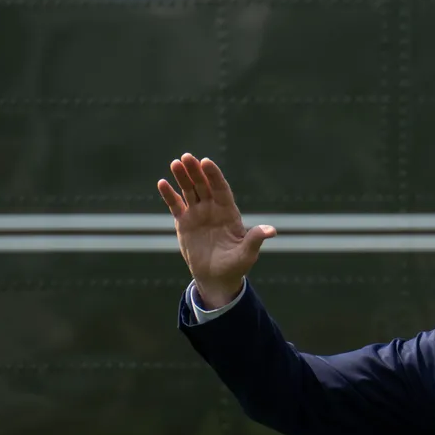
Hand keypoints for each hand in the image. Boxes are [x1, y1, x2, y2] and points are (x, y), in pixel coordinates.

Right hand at [157, 153, 276, 308]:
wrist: (217, 278)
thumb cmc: (236, 265)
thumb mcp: (247, 253)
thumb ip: (255, 239)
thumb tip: (271, 231)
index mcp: (229, 212)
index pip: (221, 189)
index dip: (214, 176)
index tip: (206, 162)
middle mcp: (213, 209)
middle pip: (204, 185)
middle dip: (196, 171)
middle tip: (187, 157)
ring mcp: (198, 214)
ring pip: (189, 191)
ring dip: (182, 177)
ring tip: (175, 163)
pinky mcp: (184, 223)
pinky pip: (176, 206)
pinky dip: (169, 195)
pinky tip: (162, 183)